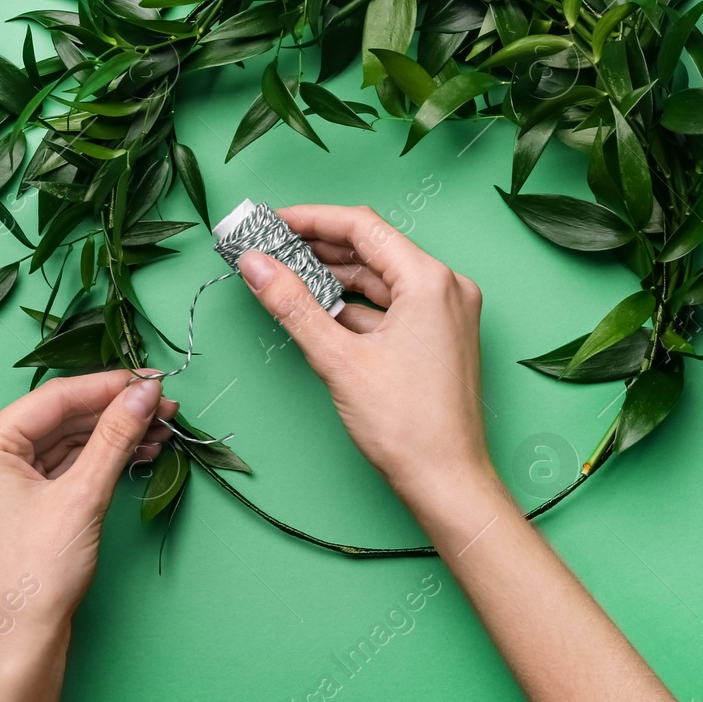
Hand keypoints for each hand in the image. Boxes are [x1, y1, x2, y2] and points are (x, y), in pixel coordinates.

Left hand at [0, 371, 176, 640]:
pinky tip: (136, 452)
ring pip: (65, 440)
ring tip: (161, 429)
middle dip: (116, 412)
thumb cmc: (37, 572)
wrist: (21, 640)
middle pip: (61, 416)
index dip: (110, 386)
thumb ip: (115, 437)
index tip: (154, 379)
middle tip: (165, 406)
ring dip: (112, 435)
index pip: (56, 398)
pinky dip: (98, 459)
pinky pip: (62, 465)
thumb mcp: (83, 495)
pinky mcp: (18, 500)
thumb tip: (145, 393)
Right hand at [236, 204, 494, 508]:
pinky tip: (317, 311)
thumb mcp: (338, 359)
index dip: (310, 219)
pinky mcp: (439, 337)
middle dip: (317, 248)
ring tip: (283, 276)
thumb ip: (293, 304)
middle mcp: (445, 288)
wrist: (447, 482)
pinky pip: (391, 306)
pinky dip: (354, 306)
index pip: (362, 227)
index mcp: (430, 281)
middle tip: (268, 248)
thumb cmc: (406, 427)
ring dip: (333, 277)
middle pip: (372, 249)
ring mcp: (445, 313)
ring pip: (379, 279)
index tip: (270, 222)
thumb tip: (256, 265)